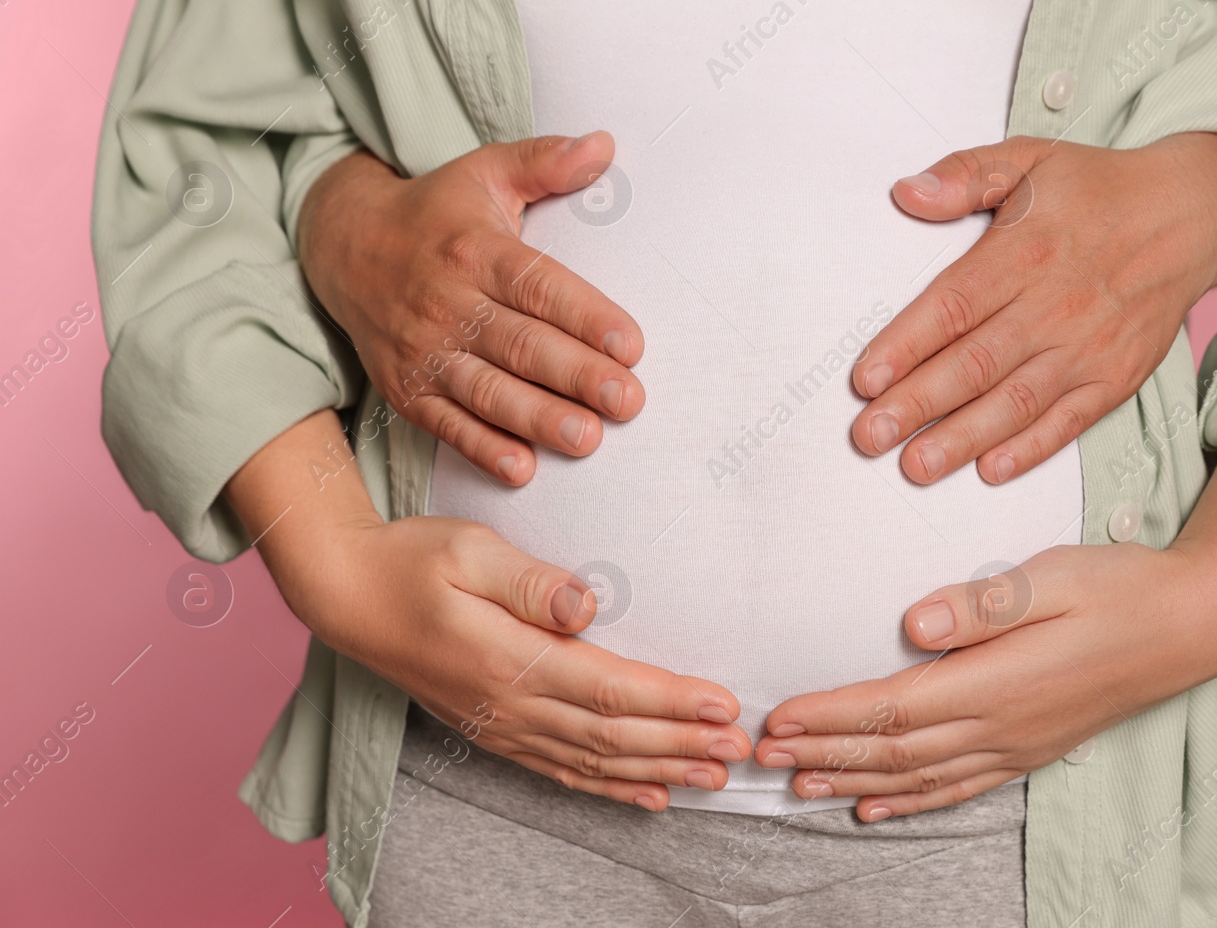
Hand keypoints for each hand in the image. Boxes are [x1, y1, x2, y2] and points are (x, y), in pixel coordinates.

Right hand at [228, 411, 749, 810]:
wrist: (347, 596)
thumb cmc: (411, 560)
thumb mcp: (468, 549)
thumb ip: (529, 581)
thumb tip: (586, 605)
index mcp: (510, 658)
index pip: (609, 689)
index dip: (670, 702)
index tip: (723, 705)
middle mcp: (509, 704)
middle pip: (612, 736)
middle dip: (683, 745)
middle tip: (741, 749)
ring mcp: (501, 725)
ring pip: (593, 762)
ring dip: (659, 771)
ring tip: (714, 777)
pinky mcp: (494, 731)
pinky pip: (562, 770)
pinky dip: (610, 787)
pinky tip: (650, 794)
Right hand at [298, 134, 644, 484]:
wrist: (343, 245)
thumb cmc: (436, 211)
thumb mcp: (484, 173)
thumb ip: (544, 162)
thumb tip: (605, 145)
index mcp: (474, 250)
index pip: (537, 286)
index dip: (585, 316)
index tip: (632, 345)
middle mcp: (446, 303)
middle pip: (519, 345)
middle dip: (576, 376)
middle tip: (627, 401)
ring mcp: (422, 350)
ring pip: (486, 390)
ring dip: (538, 419)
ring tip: (588, 439)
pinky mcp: (405, 388)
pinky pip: (446, 424)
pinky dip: (482, 449)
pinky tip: (522, 468)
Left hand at [754, 448, 1216, 820]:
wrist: (1189, 626)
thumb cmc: (1120, 587)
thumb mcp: (1054, 575)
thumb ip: (984, 603)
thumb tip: (916, 625)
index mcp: (997, 681)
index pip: (892, 708)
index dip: (829, 717)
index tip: (777, 718)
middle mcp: (1001, 725)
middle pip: (892, 750)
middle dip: (821, 754)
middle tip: (761, 755)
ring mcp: (1016, 745)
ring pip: (917, 776)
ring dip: (851, 781)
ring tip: (798, 785)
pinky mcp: (1029, 749)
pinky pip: (957, 786)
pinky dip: (909, 800)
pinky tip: (874, 805)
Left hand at [851, 134, 1216, 483]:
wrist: (1192, 214)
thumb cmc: (1097, 190)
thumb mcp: (1029, 158)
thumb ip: (964, 174)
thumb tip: (906, 192)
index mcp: (1023, 252)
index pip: (953, 306)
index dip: (906, 345)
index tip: (864, 380)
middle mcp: (1054, 305)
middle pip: (974, 363)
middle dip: (917, 405)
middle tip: (867, 438)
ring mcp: (1087, 347)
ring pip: (1015, 402)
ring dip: (962, 439)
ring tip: (915, 467)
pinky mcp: (1116, 376)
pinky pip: (1069, 420)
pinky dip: (1031, 448)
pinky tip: (990, 470)